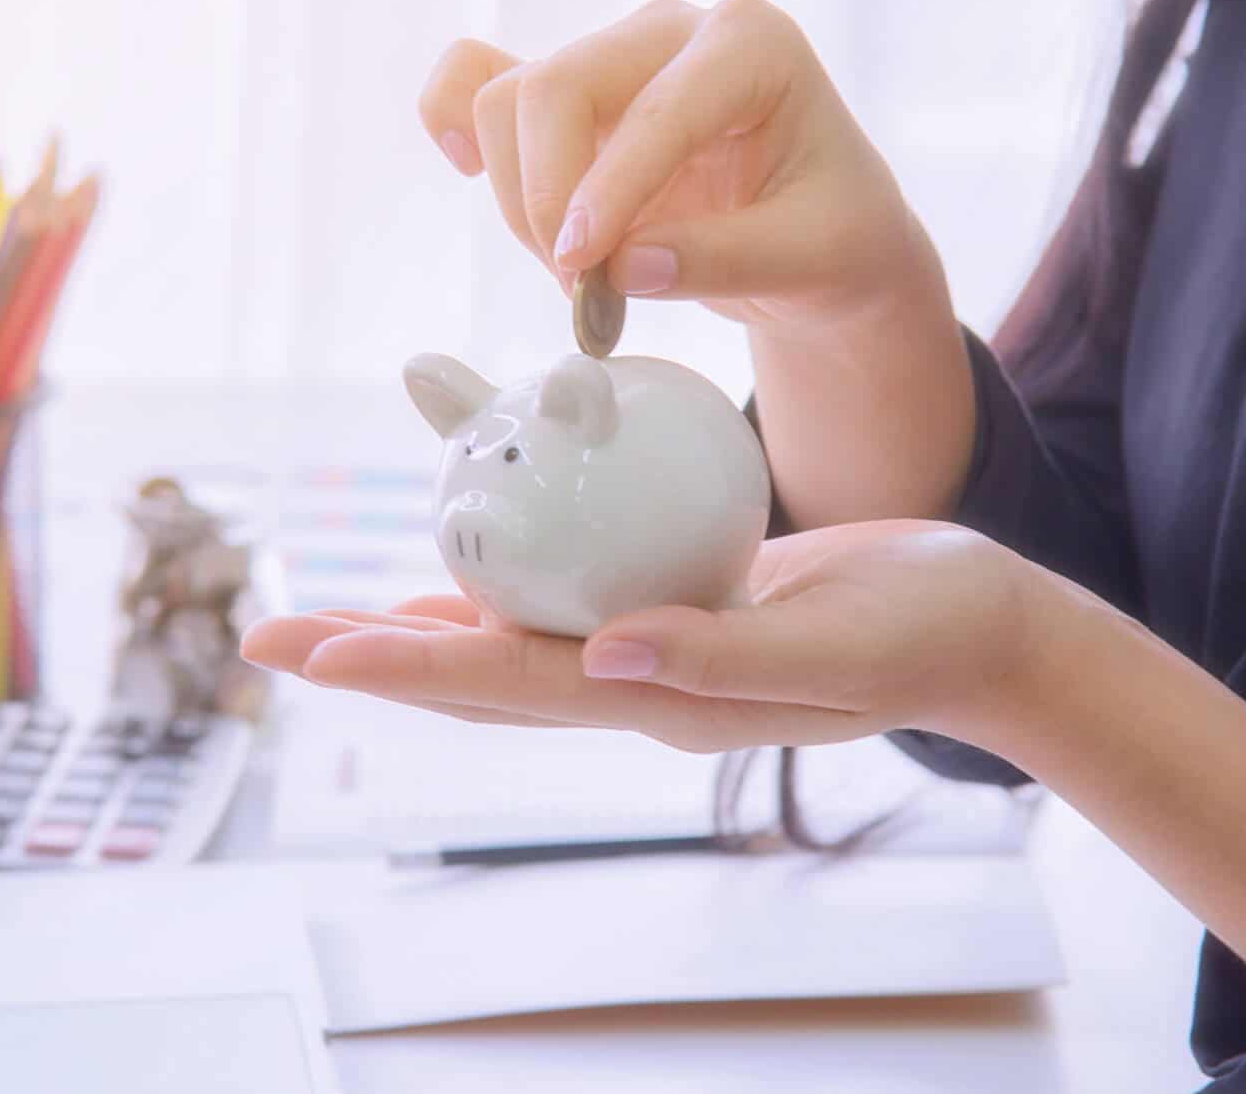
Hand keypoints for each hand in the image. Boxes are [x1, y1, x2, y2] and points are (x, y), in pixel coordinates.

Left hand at [241, 520, 1044, 754]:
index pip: (508, 683)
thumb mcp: (831, 645)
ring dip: (413, 616)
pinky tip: (462, 547)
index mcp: (659, 699)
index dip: (408, 663)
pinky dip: (499, 564)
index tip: (320, 647)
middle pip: (476, 670)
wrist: (976, 626)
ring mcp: (646, 647)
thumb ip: (720, 656)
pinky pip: (562, 586)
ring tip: (329, 608)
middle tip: (268, 633)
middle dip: (372, 654)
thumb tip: (604, 651)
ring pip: (506, 634)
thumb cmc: (919, 633)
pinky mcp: (668, 604)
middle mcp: (633, 681)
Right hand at [420, 0, 976, 524]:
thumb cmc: (834, 233)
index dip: (612, 190)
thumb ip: (725, 259)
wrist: (823, 235)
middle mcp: (673, 31)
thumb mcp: (813, 259)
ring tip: (579, 275)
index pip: (660, 107)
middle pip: (557, 86)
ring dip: (522, 199)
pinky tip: (464, 167)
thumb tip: (625, 267)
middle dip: (550, 196)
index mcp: (752, 44)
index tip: (584, 269)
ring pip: (510, 100)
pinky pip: (475, 79)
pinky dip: (452, 117)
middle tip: (583, 289)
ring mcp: (612, 57)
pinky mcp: (569, 97)